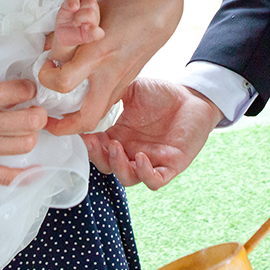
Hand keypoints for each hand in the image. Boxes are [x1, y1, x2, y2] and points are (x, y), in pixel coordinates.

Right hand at [0, 79, 48, 184]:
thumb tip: (10, 92)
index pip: (22, 90)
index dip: (30, 89)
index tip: (28, 91)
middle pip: (32, 119)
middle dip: (38, 113)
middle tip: (32, 112)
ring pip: (26, 144)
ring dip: (29, 137)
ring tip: (22, 133)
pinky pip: (9, 177)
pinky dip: (26, 175)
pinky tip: (34, 169)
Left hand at [40, 0, 182, 134]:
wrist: (160, 13)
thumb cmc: (126, 8)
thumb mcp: (90, 14)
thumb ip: (68, 33)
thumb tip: (47, 49)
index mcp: (97, 54)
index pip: (63, 82)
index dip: (46, 78)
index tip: (46, 67)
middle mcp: (109, 74)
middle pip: (85, 119)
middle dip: (63, 127)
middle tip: (48, 118)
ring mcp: (120, 82)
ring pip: (98, 117)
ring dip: (77, 122)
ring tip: (61, 115)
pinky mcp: (127, 84)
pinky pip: (106, 105)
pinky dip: (90, 107)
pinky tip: (81, 97)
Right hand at [83, 78, 222, 188]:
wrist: (192, 98)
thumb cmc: (161, 94)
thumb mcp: (132, 89)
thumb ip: (111, 92)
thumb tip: (86, 91)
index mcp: (119, 136)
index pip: (96, 147)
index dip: (86, 143)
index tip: (76, 131)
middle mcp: (131, 152)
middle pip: (107, 166)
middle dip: (96, 156)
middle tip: (91, 141)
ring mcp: (150, 161)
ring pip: (127, 178)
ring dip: (118, 166)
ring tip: (115, 147)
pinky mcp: (170, 166)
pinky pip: (154, 180)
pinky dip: (145, 173)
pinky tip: (141, 157)